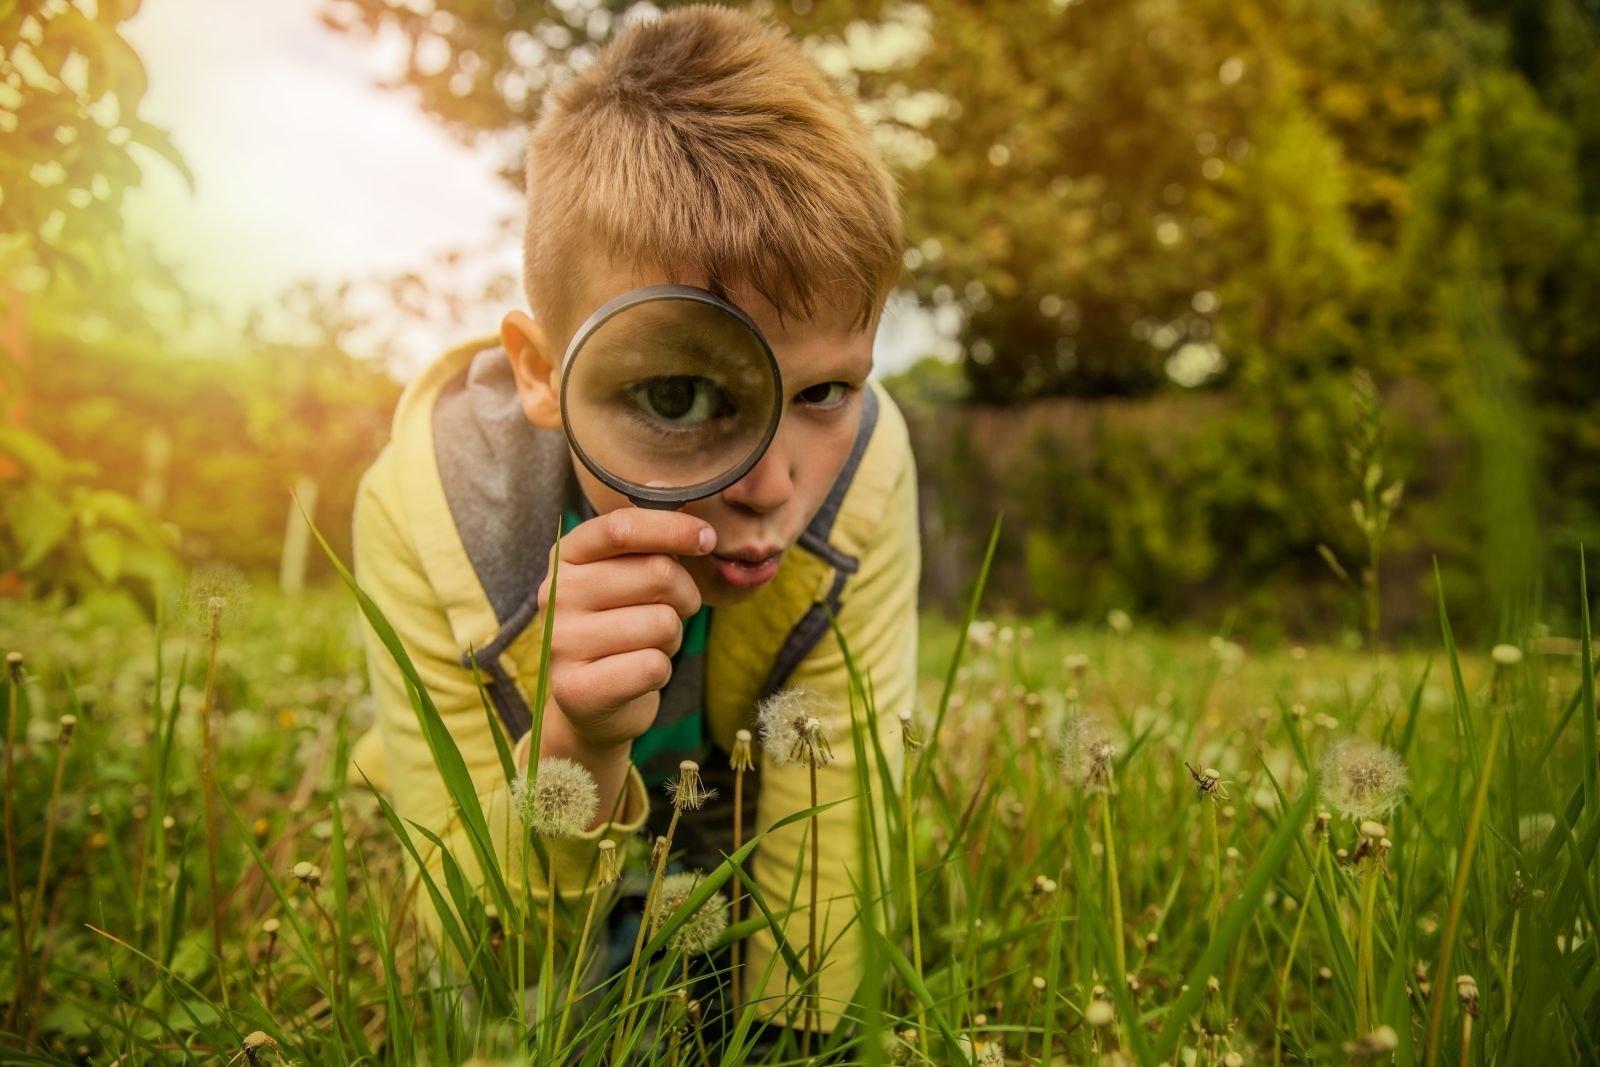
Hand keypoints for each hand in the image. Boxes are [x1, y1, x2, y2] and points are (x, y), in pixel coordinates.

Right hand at [535, 506, 715, 756]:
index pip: (622, 526)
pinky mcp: (576, 689)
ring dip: (672, 637)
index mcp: (567, 556)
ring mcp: (560, 642)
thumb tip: (665, 479)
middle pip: (657, 573)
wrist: (593, 702)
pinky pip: (653, 666)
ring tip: (648, 645)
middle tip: (669, 612)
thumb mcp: (630, 573)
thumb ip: (648, 531)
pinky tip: (638, 674)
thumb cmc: (623, 624)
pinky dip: (660, 670)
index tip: (707, 539)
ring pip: (662, 622)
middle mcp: (554, 594)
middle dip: (684, 595)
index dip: (673, 528)